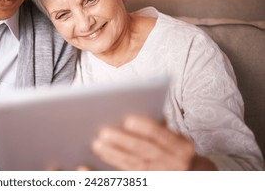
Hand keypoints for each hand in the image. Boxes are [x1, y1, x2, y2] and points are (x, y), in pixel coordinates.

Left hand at [92, 115, 216, 170]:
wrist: (190, 173)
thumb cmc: (175, 145)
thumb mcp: (175, 135)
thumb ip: (160, 124)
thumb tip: (140, 107)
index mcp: (181, 145)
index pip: (162, 135)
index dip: (146, 127)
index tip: (128, 120)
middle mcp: (173, 161)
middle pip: (145, 151)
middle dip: (124, 141)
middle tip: (104, 132)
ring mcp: (160, 173)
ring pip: (134, 164)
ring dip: (114, 154)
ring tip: (97, 144)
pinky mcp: (147, 180)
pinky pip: (127, 175)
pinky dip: (111, 166)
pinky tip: (99, 157)